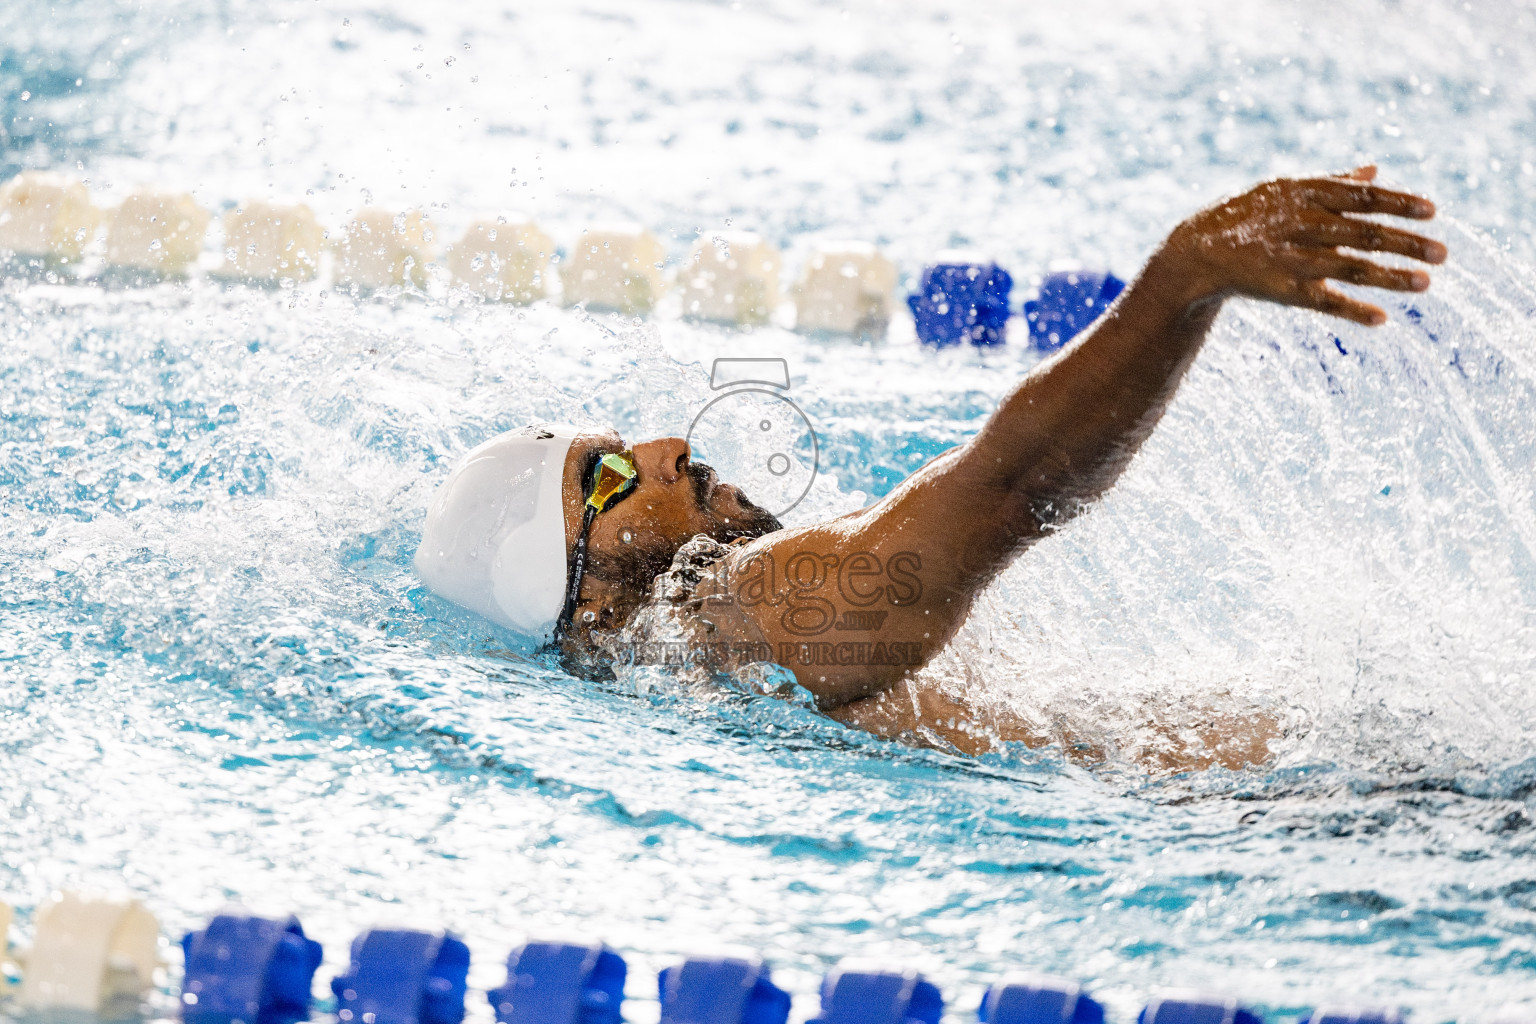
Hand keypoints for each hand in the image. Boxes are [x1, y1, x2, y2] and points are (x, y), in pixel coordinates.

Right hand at [1165, 166, 1446, 325]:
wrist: (1196, 253)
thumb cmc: (1246, 216)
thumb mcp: (1284, 189)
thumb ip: (1331, 182)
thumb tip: (1375, 170)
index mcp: (1304, 194)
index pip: (1362, 197)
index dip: (1399, 203)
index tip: (1433, 211)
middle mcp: (1301, 225)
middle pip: (1365, 233)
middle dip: (1407, 243)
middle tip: (1444, 253)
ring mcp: (1293, 259)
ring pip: (1351, 269)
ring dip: (1391, 277)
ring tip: (1426, 284)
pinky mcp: (1283, 291)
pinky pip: (1324, 301)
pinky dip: (1352, 310)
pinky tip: (1381, 318)